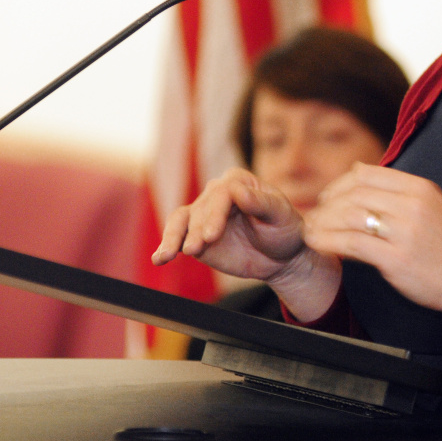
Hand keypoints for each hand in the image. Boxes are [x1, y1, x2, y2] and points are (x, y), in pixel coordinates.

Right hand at [152, 168, 304, 281]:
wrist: (279, 255)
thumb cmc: (283, 229)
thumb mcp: (280, 215)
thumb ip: (261, 203)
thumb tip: (239, 191)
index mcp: (238, 182)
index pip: (221, 192)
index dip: (214, 213)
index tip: (211, 235)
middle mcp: (216, 193)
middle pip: (200, 208)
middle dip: (195, 230)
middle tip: (196, 249)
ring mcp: (203, 214)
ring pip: (180, 220)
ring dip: (172, 237)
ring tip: (166, 256)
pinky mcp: (194, 235)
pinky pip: (175, 236)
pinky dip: (165, 246)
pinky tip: (158, 259)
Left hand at [303, 163, 441, 329]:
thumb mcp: (433, 206)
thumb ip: (400, 192)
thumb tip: (359, 175)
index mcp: (420, 188)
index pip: (367, 174)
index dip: (340, 184)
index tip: (328, 197)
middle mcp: (412, 204)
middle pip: (355, 193)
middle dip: (328, 204)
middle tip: (315, 216)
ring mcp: (405, 231)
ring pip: (350, 215)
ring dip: (323, 222)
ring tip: (310, 230)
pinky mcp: (396, 259)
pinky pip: (352, 243)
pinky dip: (328, 240)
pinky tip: (317, 243)